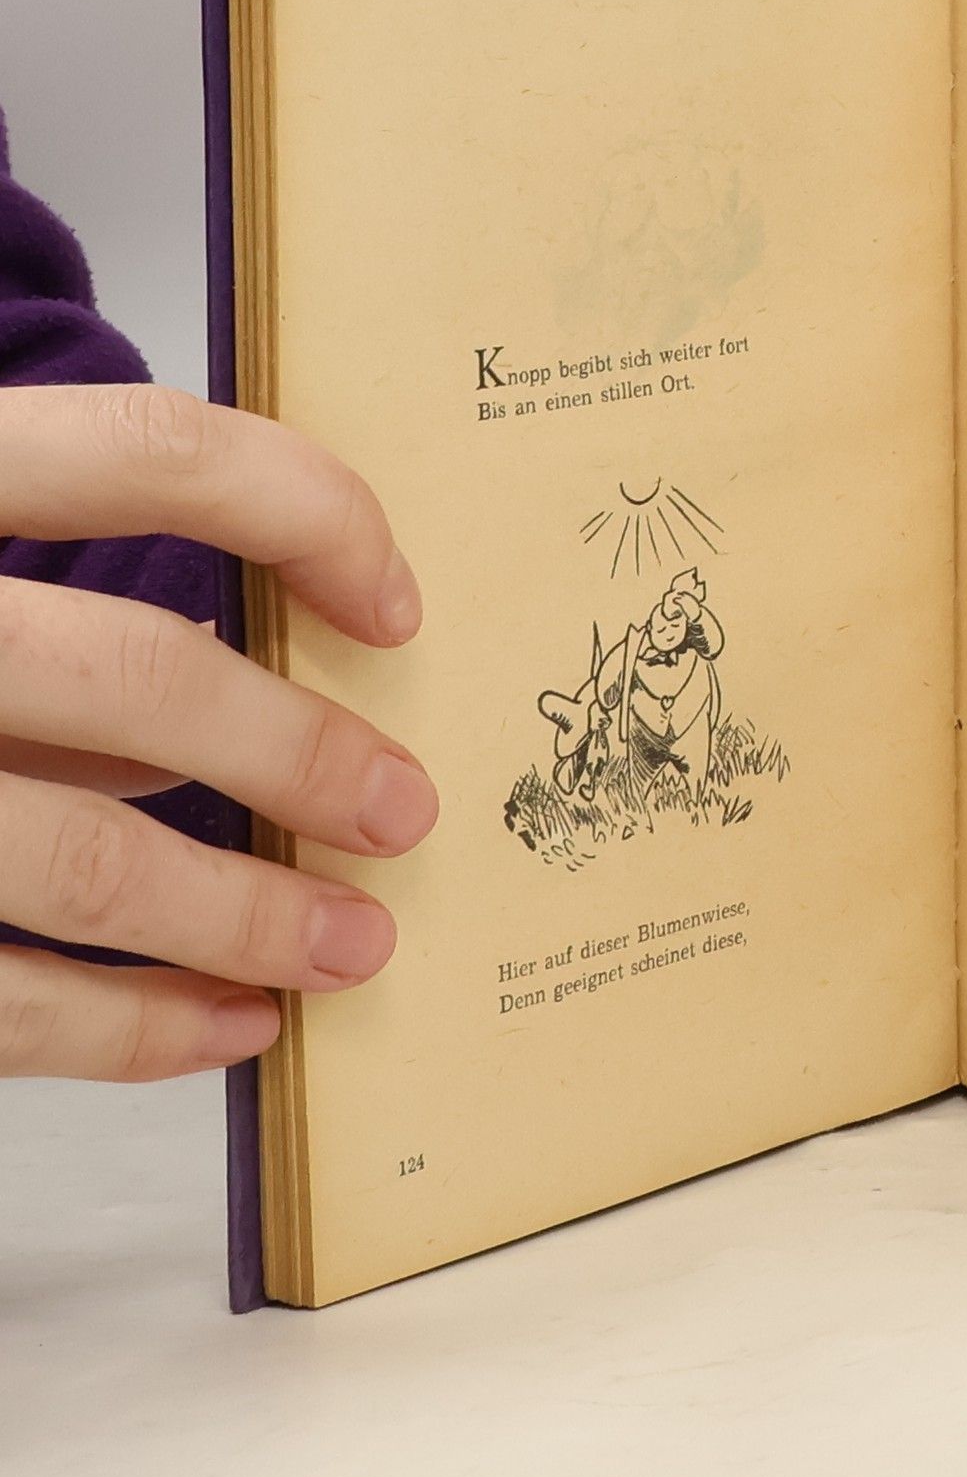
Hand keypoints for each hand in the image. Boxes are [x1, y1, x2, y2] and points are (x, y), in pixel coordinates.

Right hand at [0, 385, 436, 1080]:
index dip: (307, 513)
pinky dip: (130, 1026)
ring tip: (354, 949)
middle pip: (137, 674)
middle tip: (406, 814)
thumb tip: (239, 692)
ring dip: (246, 916)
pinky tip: (225, 1029)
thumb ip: (51, 628)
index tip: (394, 605)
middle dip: (303, 754)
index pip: (151, 448)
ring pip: (82, 854)